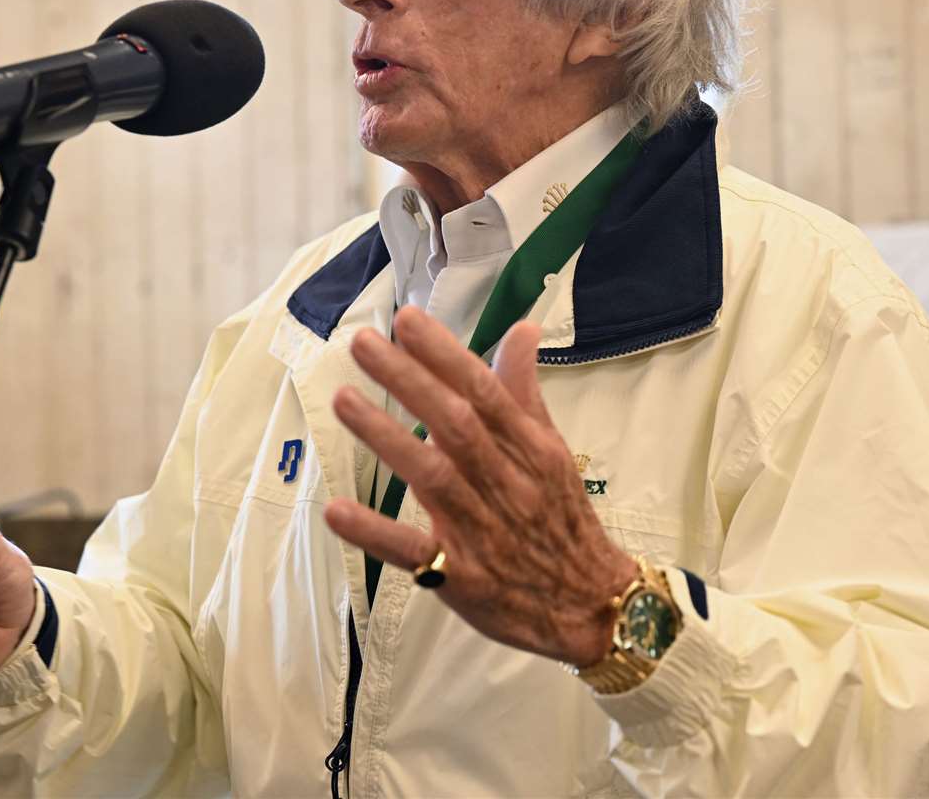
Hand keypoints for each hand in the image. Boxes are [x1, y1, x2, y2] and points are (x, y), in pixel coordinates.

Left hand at [324, 306, 637, 667]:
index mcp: (530, 450)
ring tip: (344, 400)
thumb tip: (521, 328)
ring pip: (434, 477)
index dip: (445, 355)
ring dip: (387, 438)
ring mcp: (484, 530)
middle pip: (456, 425)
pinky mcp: (463, 576)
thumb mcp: (554, 452)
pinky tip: (337, 510)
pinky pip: (416, 554)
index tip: (407, 320)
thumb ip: (526, 392)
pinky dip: (377, 532)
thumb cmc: (563, 521)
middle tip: (363, 343)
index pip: (485, 392)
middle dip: (409, 380)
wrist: (592, 607)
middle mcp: (508, 483)